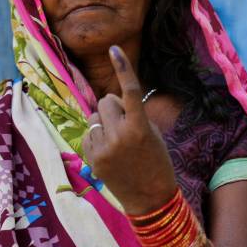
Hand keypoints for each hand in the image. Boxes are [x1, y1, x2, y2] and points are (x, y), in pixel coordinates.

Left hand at [81, 45, 177, 215]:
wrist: (150, 197)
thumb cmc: (157, 161)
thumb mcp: (153, 134)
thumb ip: (134, 115)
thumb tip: (111, 101)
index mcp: (140, 127)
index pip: (129, 91)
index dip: (122, 68)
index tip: (113, 49)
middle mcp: (120, 135)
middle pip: (106, 101)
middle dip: (113, 107)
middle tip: (124, 121)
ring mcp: (104, 148)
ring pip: (94, 118)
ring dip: (104, 123)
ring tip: (117, 140)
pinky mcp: (92, 159)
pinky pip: (89, 135)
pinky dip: (97, 138)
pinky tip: (109, 152)